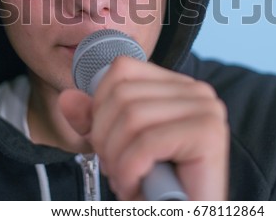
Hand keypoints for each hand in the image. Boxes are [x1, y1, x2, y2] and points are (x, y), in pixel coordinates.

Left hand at [59, 56, 228, 199]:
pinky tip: (135, 189)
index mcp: (178, 86)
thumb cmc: (157, 189)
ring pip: (132, 118)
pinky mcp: (208, 134)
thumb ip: (94, 121)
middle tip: (114, 169)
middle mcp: (198, 91)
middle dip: (105, 139)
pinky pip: (146, 143)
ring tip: (125, 181)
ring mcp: (207, 110)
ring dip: (117, 159)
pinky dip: (130, 171)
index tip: (106, 142)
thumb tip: (67, 98)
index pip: (123, 69)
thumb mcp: (118, 147)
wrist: (183, 217)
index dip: (100, 107)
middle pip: (122, 95)